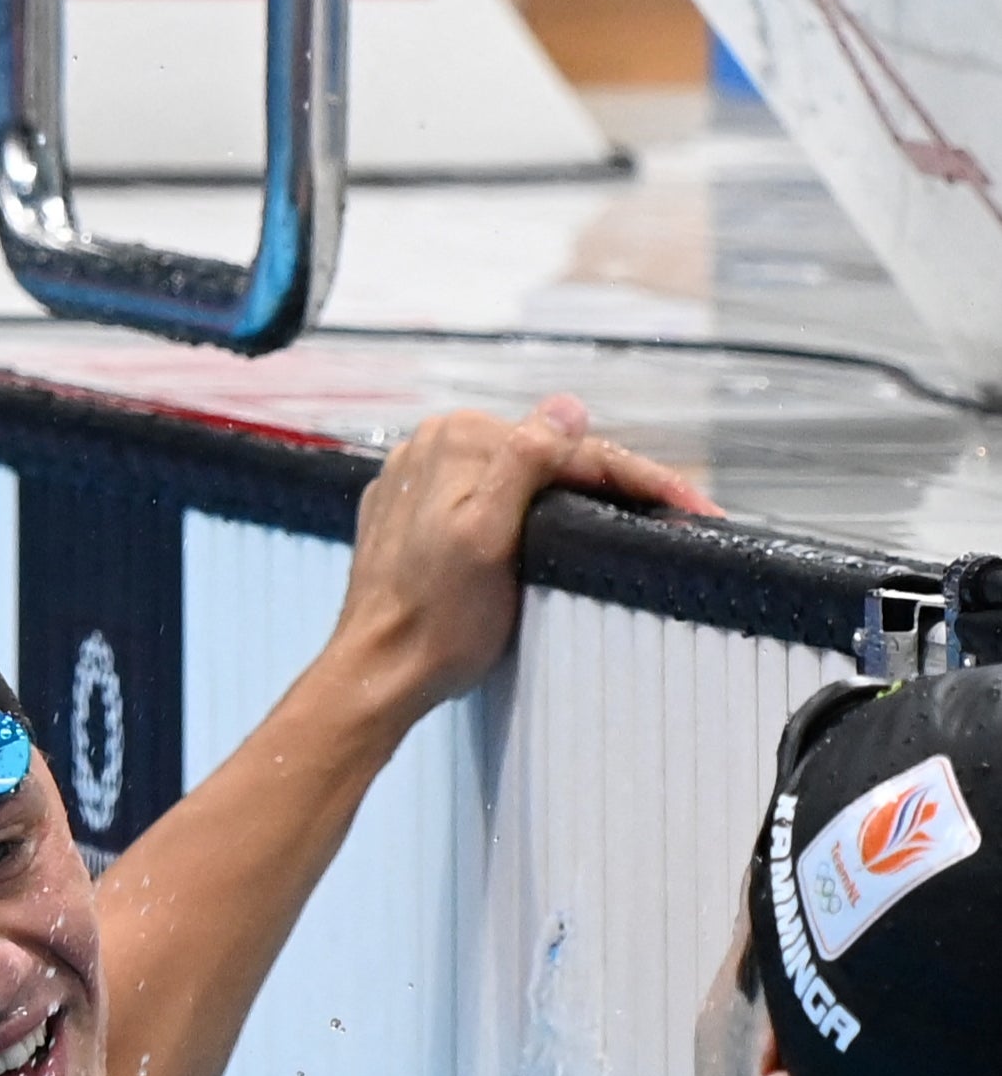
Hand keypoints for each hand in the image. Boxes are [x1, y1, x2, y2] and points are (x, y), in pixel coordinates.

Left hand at [331, 399, 715, 732]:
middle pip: (546, 461)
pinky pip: (487, 501)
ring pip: (520, 479)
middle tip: (682, 516)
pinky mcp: (412, 515)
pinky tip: (564, 532)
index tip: (697, 506)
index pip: (569, 451)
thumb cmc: (439, 617)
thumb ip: (524, 463)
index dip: (640, 478)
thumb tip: (567, 406)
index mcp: (457, 440)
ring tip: (641, 520)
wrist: (378, 670)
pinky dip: (529, 514)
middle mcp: (433, 446)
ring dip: (576, 497)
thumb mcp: (489, 537)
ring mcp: (419, 480)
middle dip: (612, 486)